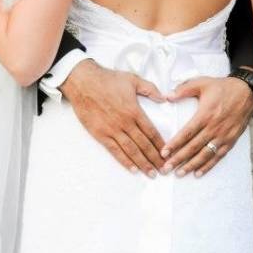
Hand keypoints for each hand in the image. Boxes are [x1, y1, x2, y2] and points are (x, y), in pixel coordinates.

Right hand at [60, 59, 166, 176]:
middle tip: (164, 169)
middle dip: (156, 159)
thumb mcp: (133, 79)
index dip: (161, 145)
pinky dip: (124, 161)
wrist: (83, 82)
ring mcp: (112, 130)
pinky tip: (133, 169)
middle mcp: (125, 123)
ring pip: (131, 151)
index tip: (168, 154)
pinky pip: (115, 150)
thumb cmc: (107, 79)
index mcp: (135, 111)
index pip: (152, 132)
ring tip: (152, 174)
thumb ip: (150, 89)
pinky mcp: (100, 134)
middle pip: (144, 145)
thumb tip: (164, 99)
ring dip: (143, 163)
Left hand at [160, 76, 252, 176]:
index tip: (163, 153)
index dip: (174, 144)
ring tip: (179, 173)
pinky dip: (208, 166)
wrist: (247, 92)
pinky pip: (218, 156)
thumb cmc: (222, 87)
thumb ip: (184, 89)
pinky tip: (198, 173)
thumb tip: (167, 96)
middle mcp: (214, 127)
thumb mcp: (202, 83)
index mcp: (205, 114)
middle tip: (166, 168)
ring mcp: (223, 136)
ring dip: (191, 165)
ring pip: (205, 154)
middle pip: (193, 147)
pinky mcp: (231, 140)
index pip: (187, 133)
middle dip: (178, 159)